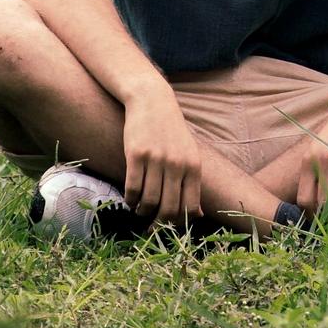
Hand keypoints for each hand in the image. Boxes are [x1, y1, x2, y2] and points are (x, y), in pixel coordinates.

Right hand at [122, 82, 201, 225]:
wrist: (152, 100)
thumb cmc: (171, 131)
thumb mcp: (189, 154)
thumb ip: (192, 183)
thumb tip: (197, 215)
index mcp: (193, 166)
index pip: (189, 207)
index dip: (178, 223)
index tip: (168, 227)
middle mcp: (177, 164)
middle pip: (168, 209)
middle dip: (158, 224)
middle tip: (150, 226)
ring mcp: (156, 159)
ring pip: (149, 202)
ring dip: (142, 212)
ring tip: (139, 209)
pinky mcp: (136, 154)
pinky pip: (133, 189)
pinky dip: (130, 200)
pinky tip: (130, 199)